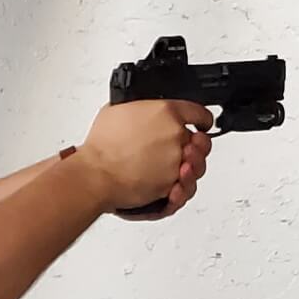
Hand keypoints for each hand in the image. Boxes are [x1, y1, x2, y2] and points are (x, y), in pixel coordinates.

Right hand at [71, 99, 214, 215]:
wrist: (95, 174)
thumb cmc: (101, 146)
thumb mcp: (117, 110)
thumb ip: (139, 109)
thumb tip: (138, 111)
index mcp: (167, 112)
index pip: (198, 113)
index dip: (202, 119)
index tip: (202, 123)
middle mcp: (176, 137)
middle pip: (201, 143)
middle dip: (196, 146)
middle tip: (186, 149)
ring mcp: (175, 163)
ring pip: (196, 168)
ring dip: (190, 168)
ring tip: (177, 169)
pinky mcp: (170, 186)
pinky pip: (184, 190)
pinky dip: (180, 189)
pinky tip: (173, 186)